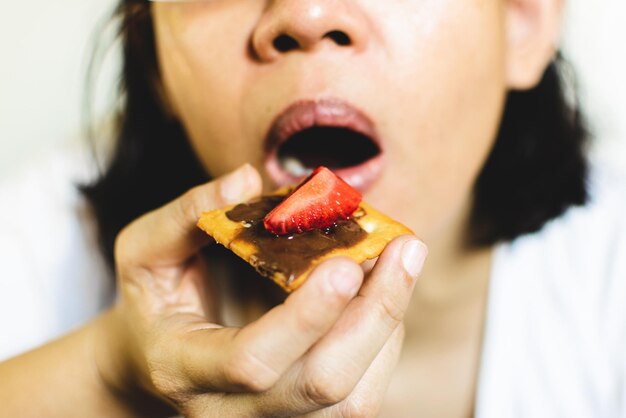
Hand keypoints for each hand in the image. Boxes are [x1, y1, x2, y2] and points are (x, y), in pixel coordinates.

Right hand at [99, 164, 426, 416]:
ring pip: (354, 399)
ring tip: (401, 262)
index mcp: (183, 369)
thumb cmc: (152, 304)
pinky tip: (381, 293)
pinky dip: (383, 339)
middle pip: (323, 387)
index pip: (252, 362)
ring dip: (388, 324)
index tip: (346, 263)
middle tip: (406, 248)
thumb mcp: (143, 253)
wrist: (154, 365)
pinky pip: (362, 394)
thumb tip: (247, 178)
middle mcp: (230, 413)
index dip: (305, 316)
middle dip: (375, 316)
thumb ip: (185, 214)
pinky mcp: (303, 417)